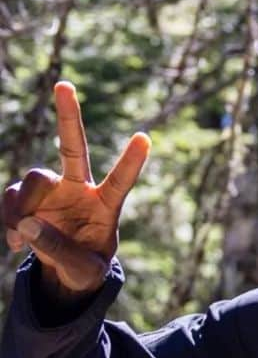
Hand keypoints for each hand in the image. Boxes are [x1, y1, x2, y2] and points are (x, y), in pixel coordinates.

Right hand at [3, 82, 149, 301]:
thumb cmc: (87, 269)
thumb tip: (25, 224)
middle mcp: (80, 189)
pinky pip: (12, 198)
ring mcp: (53, 190)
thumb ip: (57, 250)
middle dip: (69, 117)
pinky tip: (14, 243)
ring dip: (22, 205)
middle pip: (73, 148)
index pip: (121, 181)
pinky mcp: (29, 198)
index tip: (145, 138)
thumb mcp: (82, 271)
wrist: (66, 273)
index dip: (131, 161)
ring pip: (34, 178)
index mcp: (107, 205)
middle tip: (64, 84)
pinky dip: (9, 219)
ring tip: (20, 239)